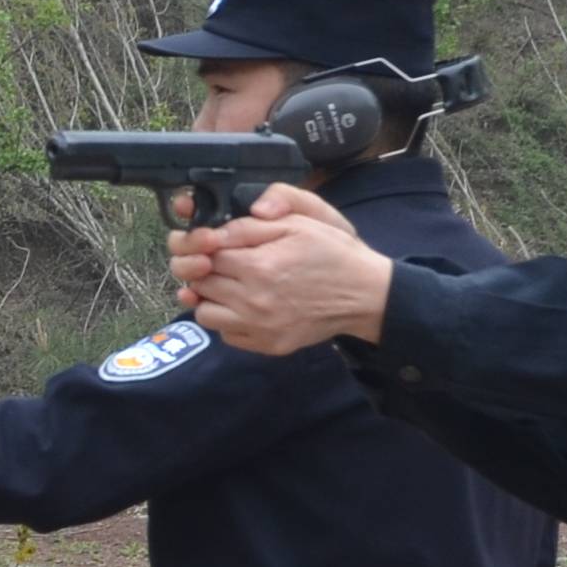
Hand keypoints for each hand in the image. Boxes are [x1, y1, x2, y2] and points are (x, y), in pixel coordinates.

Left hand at [170, 183, 390, 354]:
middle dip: (204, 268)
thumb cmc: (334, 252)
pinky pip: (225, 334)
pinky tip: (243, 304)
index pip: (204, 254)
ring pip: (204, 313)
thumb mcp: (302, 220)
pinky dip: (227, 319)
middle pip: (199, 283)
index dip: (203, 245)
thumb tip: (220, 229)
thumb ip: (255, 220)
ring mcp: (259, 328)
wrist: (366, 295)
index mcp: (258, 266)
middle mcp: (253, 301)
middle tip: (222, 262)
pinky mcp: (267, 345)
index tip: (212, 242)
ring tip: (230, 284)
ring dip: (209, 296)